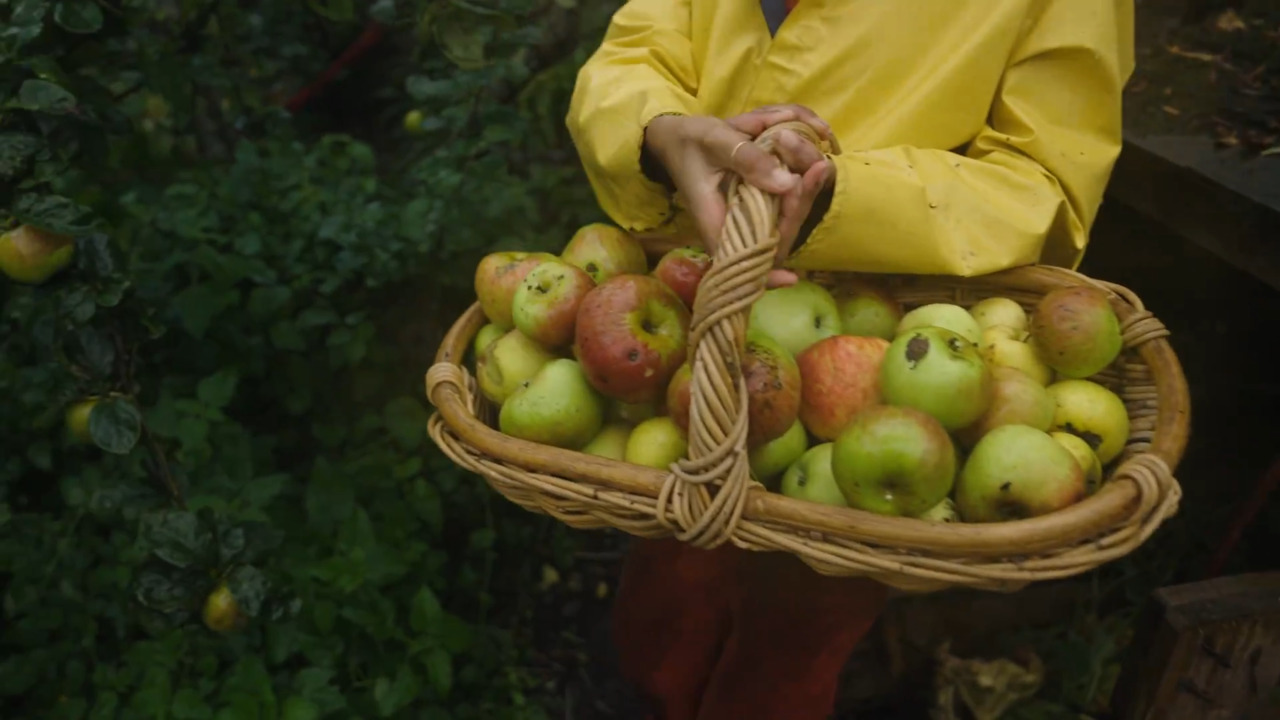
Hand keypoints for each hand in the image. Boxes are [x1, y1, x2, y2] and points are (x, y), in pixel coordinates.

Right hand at [644, 105, 833, 287]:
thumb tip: (788, 182)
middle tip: (818, 166)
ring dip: (807, 176)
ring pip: (791, 210)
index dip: (768, 276)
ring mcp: (753, 210)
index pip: (745, 259)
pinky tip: (816, 130)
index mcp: (718, 222)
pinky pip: (791, 188)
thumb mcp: (714, 142)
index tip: (791, 277)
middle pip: (780, 233)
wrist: (677, 135)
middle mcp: (738, 223)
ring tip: (818, 137)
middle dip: (803, 201)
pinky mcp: (763, 195)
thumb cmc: (689, 142)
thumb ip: (748, 160)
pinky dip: (802, 160)